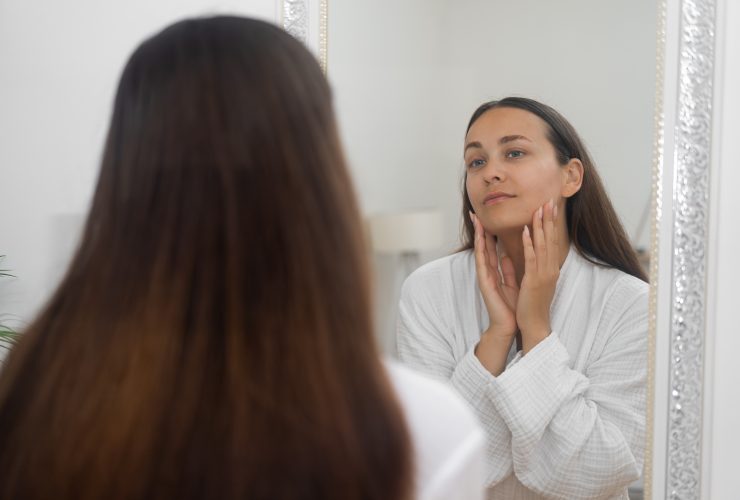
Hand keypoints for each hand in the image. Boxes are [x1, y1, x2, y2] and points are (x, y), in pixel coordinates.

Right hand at [470, 212, 518, 374]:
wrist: (510, 324)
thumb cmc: (511, 305)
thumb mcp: (512, 283)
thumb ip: (508, 269)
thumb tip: (507, 255)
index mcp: (496, 271)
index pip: (492, 247)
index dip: (490, 232)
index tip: (487, 217)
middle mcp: (488, 271)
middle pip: (484, 246)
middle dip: (480, 229)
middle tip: (475, 213)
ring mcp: (485, 276)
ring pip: (481, 251)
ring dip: (478, 236)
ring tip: (476, 220)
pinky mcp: (485, 282)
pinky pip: (483, 262)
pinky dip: (482, 249)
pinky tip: (481, 239)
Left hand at [517, 199, 559, 352]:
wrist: (534, 325)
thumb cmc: (531, 305)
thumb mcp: (531, 282)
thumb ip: (529, 266)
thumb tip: (525, 255)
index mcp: (550, 268)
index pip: (551, 241)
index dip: (551, 224)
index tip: (550, 208)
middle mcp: (550, 269)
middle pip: (550, 239)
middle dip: (549, 219)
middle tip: (550, 200)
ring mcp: (544, 274)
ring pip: (542, 245)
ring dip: (541, 225)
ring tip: (539, 208)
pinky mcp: (534, 280)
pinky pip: (532, 258)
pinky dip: (530, 243)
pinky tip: (527, 230)